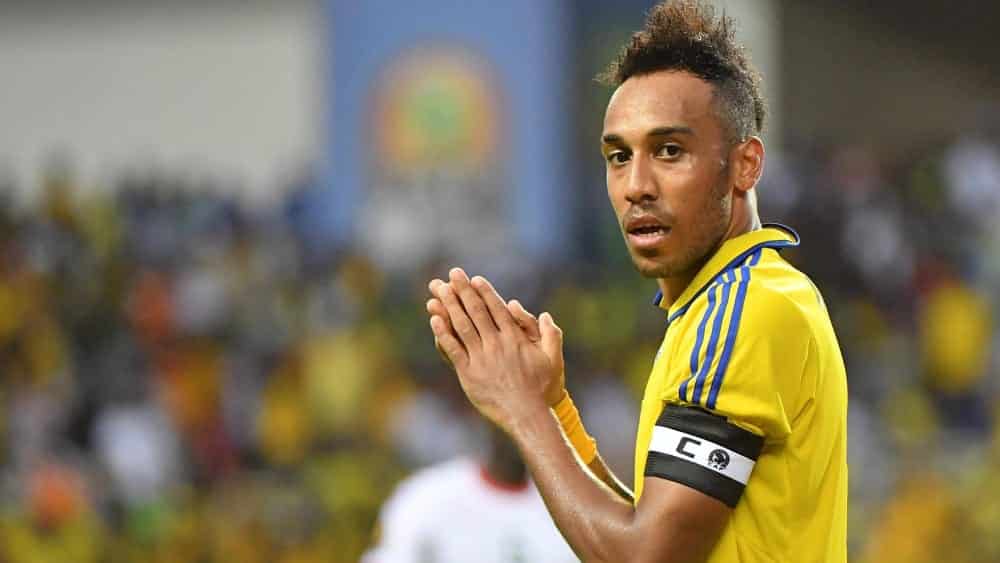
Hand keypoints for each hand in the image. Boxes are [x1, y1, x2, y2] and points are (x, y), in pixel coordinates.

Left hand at [426, 268, 564, 431]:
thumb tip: (546, 315)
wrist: (526, 414)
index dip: (484, 292)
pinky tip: (435, 319)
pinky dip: (443, 333)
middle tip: (453, 274)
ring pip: (462, 326)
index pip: (496, 309)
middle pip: (476, 312)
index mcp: (514, 338)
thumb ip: (552, 335)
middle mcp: (496, 344)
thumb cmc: (542, 389)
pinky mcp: (469, 373)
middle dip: (463, 291)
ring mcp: (481, 358)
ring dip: (450, 306)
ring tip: (439, 290)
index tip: (475, 279)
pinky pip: (453, 349)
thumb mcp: (553, 359)